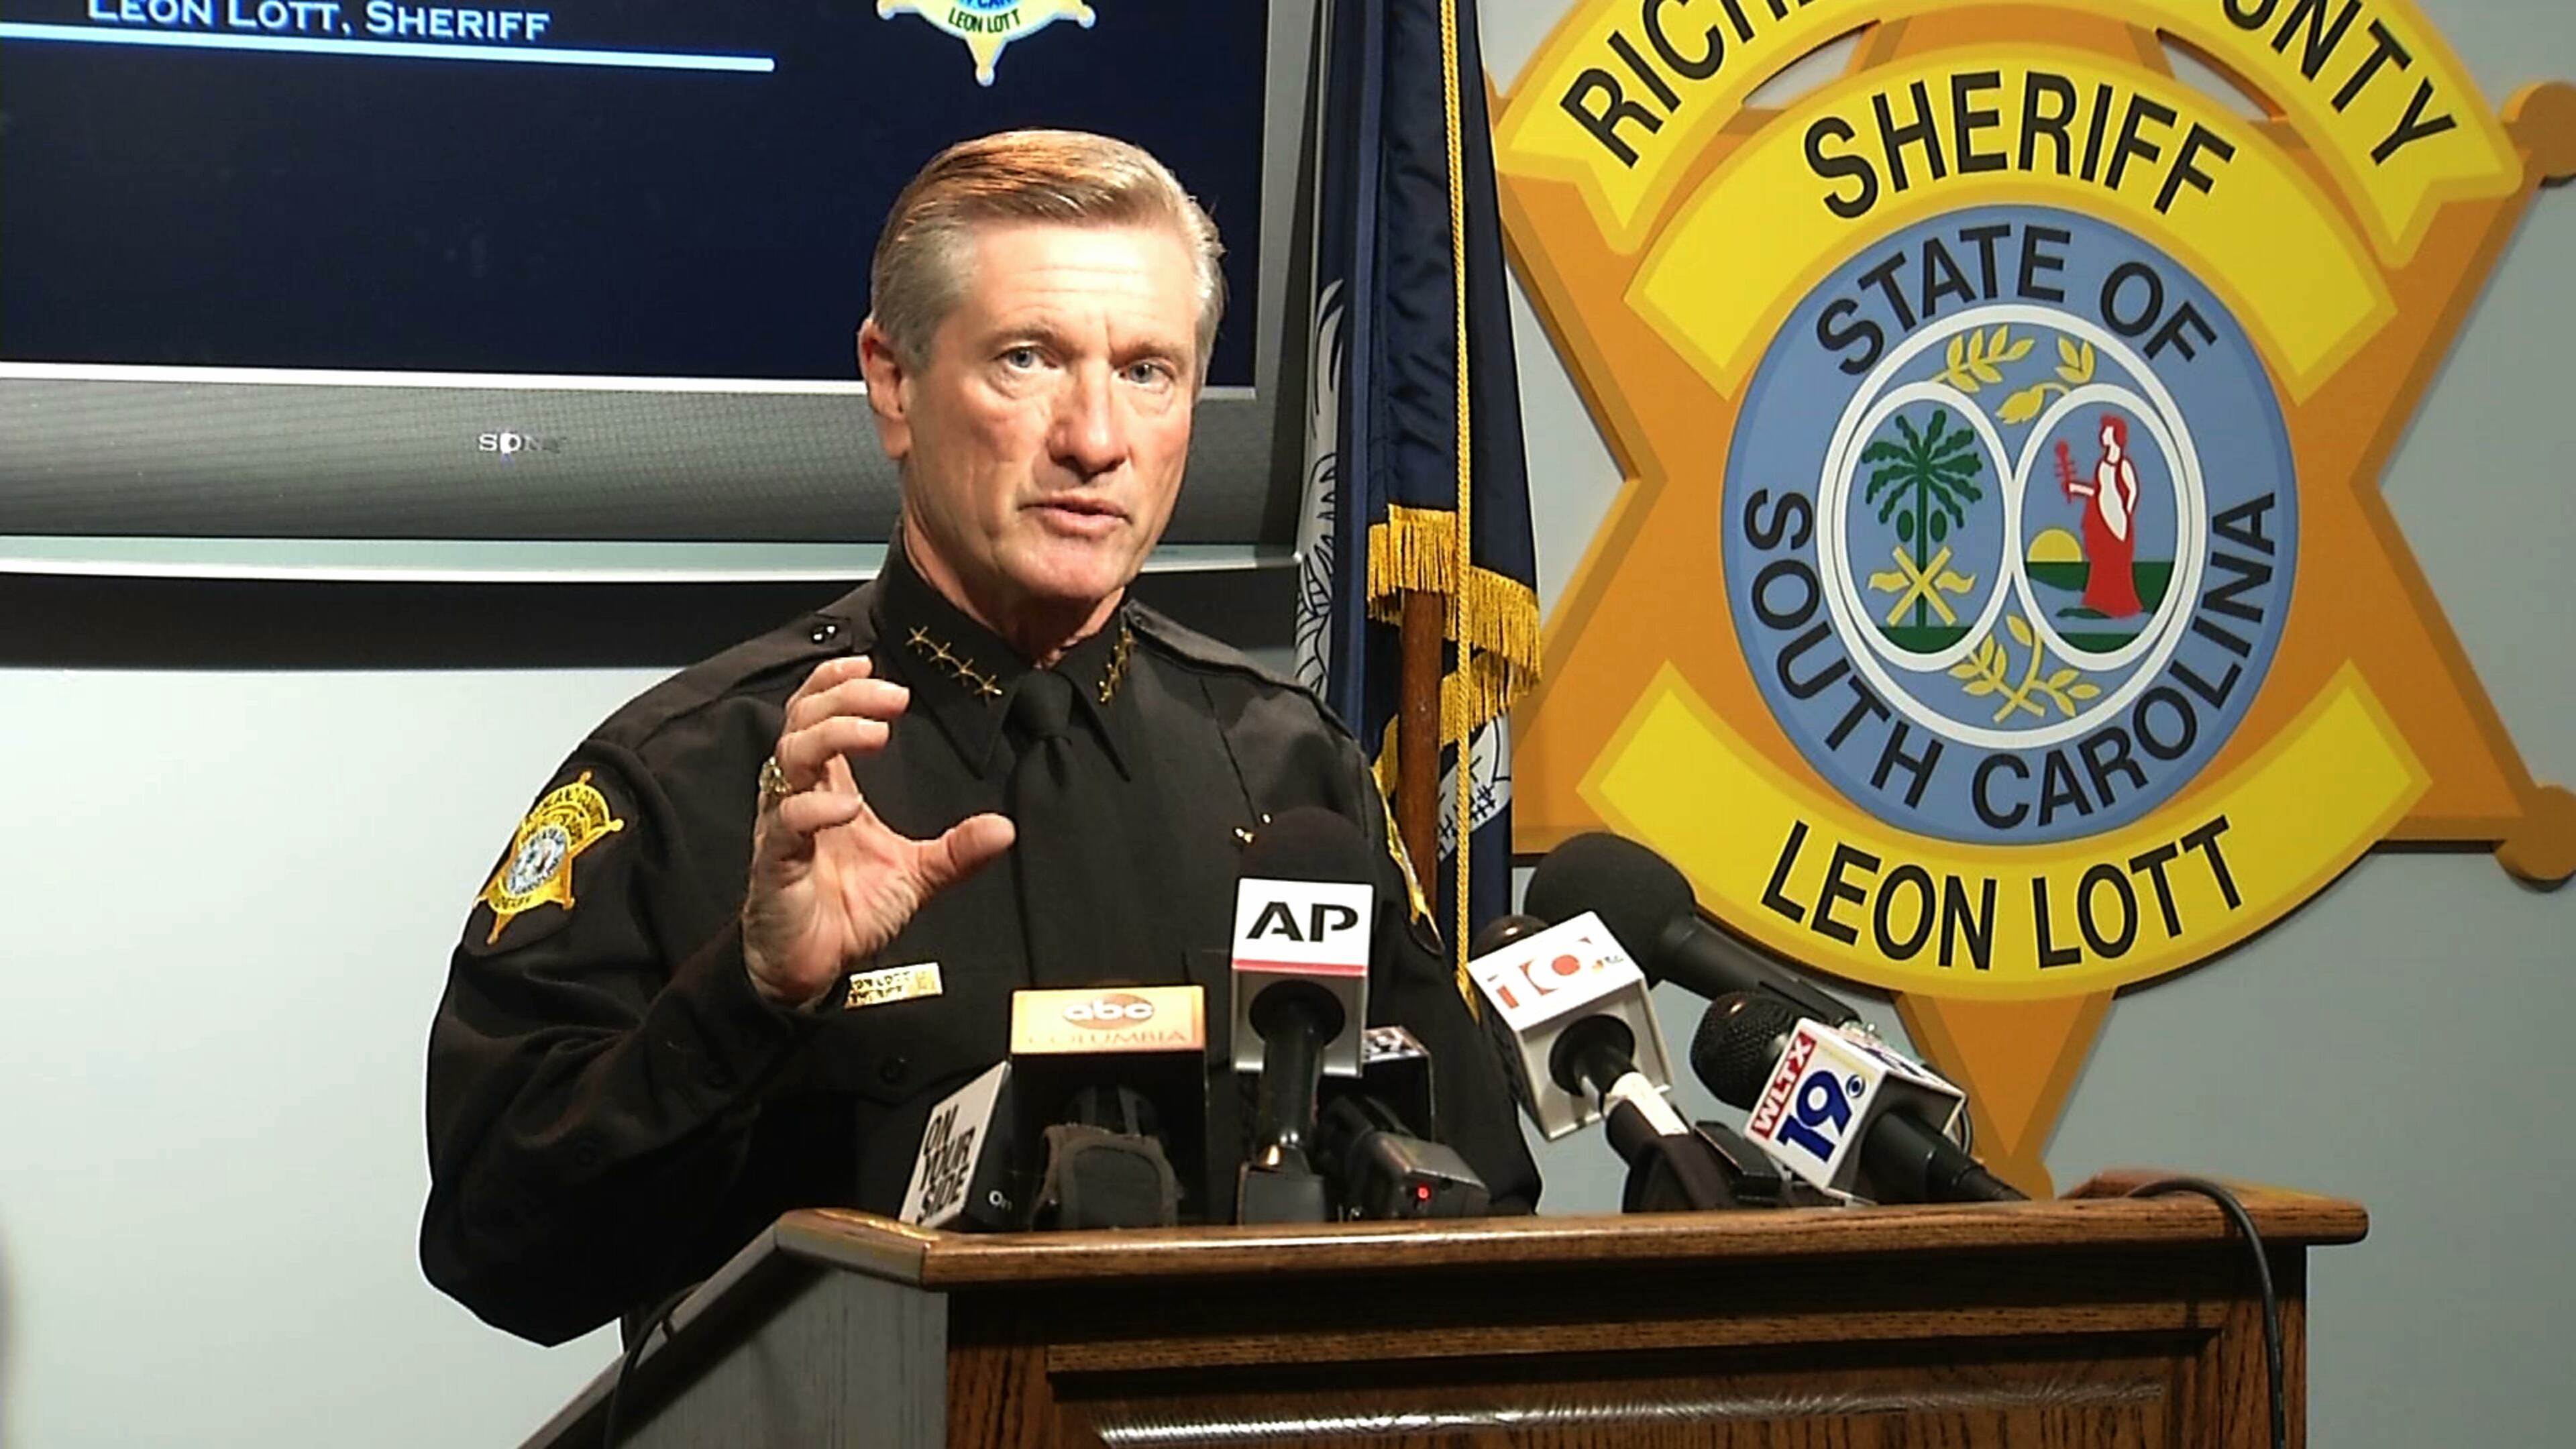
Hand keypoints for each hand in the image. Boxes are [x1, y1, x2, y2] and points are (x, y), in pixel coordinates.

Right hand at [741, 655, 1014, 1006]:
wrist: (809, 968)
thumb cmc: (847, 911)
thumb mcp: (915, 875)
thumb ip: (956, 851)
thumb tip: (1005, 828)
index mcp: (827, 787)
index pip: (816, 714)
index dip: (836, 684)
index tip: (870, 665)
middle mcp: (799, 796)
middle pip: (803, 722)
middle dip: (844, 699)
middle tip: (893, 697)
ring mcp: (783, 826)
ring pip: (790, 758)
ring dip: (832, 735)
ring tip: (876, 733)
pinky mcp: (774, 862)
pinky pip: (786, 822)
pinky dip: (815, 807)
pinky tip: (847, 805)